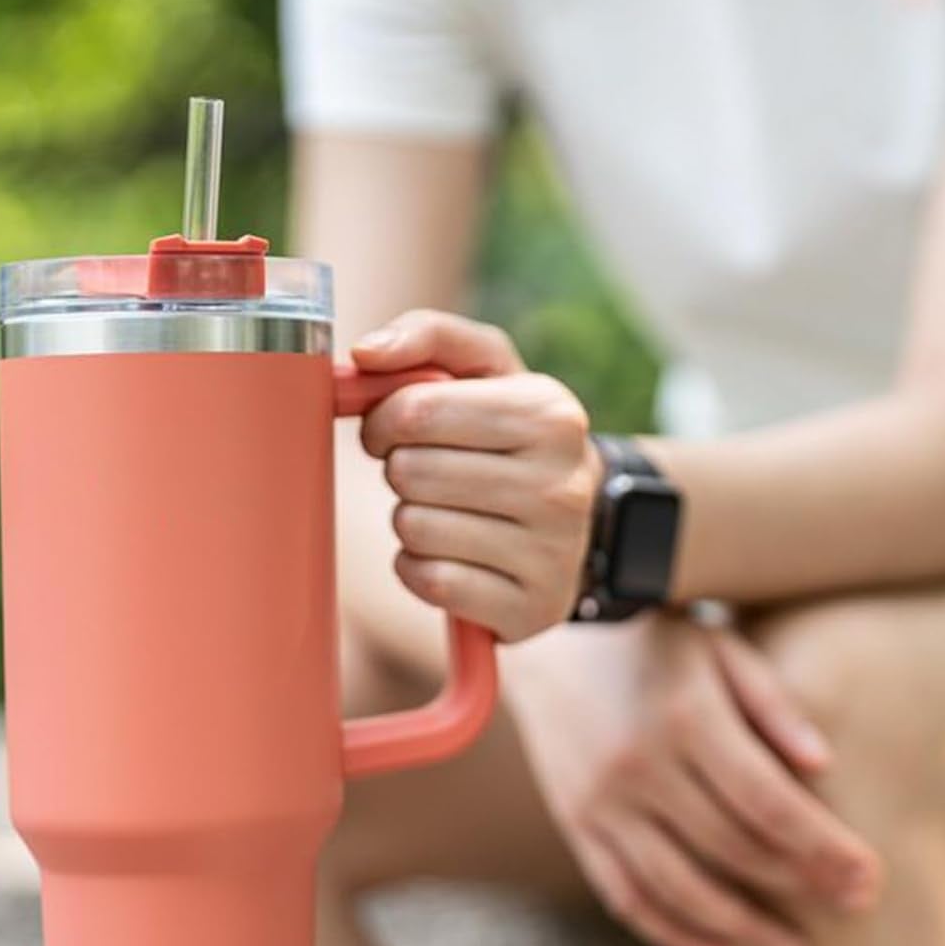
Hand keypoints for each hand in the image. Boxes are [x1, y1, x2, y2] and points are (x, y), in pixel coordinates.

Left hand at [353, 310, 601, 641]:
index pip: (418, 409)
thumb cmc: (509, 434)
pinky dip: (419, 567)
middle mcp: (562, 484)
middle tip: (426, 471)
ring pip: (414, 528)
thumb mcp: (486, 370)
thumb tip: (366, 353)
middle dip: (399, 469)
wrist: (578, 521)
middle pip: (410, 471)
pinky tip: (452, 555)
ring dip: (410, 519)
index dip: (384, 418)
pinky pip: (428, 581)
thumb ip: (428, 337)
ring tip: (448, 512)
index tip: (394, 427)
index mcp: (550, 413)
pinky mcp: (530, 608)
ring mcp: (552, 553)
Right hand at [503, 613, 882, 945]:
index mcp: (685, 717)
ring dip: (742, 930)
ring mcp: (600, 802)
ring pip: (678, 888)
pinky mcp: (576, 825)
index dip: (824, 847)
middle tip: (853, 907)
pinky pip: (626, 896)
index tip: (869, 878)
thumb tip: (825, 766)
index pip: (768, 802)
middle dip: (800, 886)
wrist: (546, 642)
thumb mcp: (718, 647)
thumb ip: (771, 702)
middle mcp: (638, 766)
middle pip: (732, 848)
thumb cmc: (652, 639)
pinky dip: (675, 931)